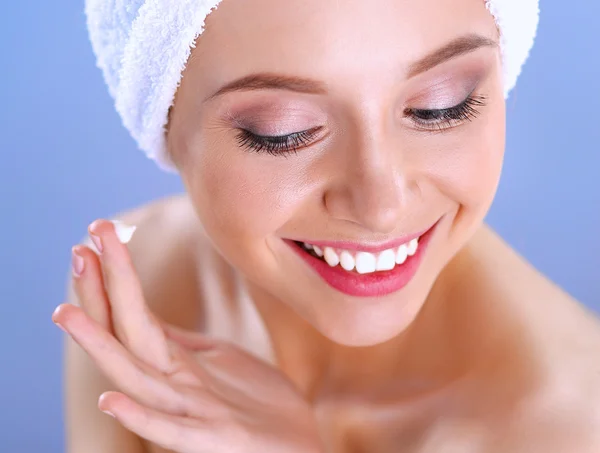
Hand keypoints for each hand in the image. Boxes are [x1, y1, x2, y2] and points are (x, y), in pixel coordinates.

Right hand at [53, 219, 323, 452]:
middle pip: (127, 333)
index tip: (96, 236)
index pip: (133, 314)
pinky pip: (171, 430)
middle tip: (80, 248)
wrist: (297, 445)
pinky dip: (139, 418)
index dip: (112, 278)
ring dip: (99, 346)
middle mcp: (174, 383)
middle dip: (102, 292)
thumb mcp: (217, 360)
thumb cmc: (257, 402)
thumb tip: (149, 316)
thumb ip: (180, 343)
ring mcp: (191, 410)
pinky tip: (109, 400)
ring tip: (65, 312)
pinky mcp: (214, 439)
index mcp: (176, 361)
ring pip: (136, 376)